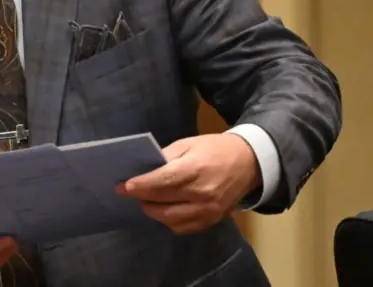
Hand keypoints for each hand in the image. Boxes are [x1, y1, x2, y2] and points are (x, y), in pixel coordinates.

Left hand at [117, 133, 260, 234]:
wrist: (248, 163)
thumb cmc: (213, 149)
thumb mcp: (188, 144)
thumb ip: (166, 158)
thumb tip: (143, 171)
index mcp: (195, 170)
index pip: (162, 183)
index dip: (141, 186)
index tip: (124, 186)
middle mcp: (202, 194)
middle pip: (163, 204)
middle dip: (142, 199)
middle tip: (130, 192)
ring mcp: (209, 211)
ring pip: (171, 220)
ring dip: (154, 211)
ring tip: (147, 201)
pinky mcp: (212, 221)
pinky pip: (184, 228)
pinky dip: (170, 221)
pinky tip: (164, 210)